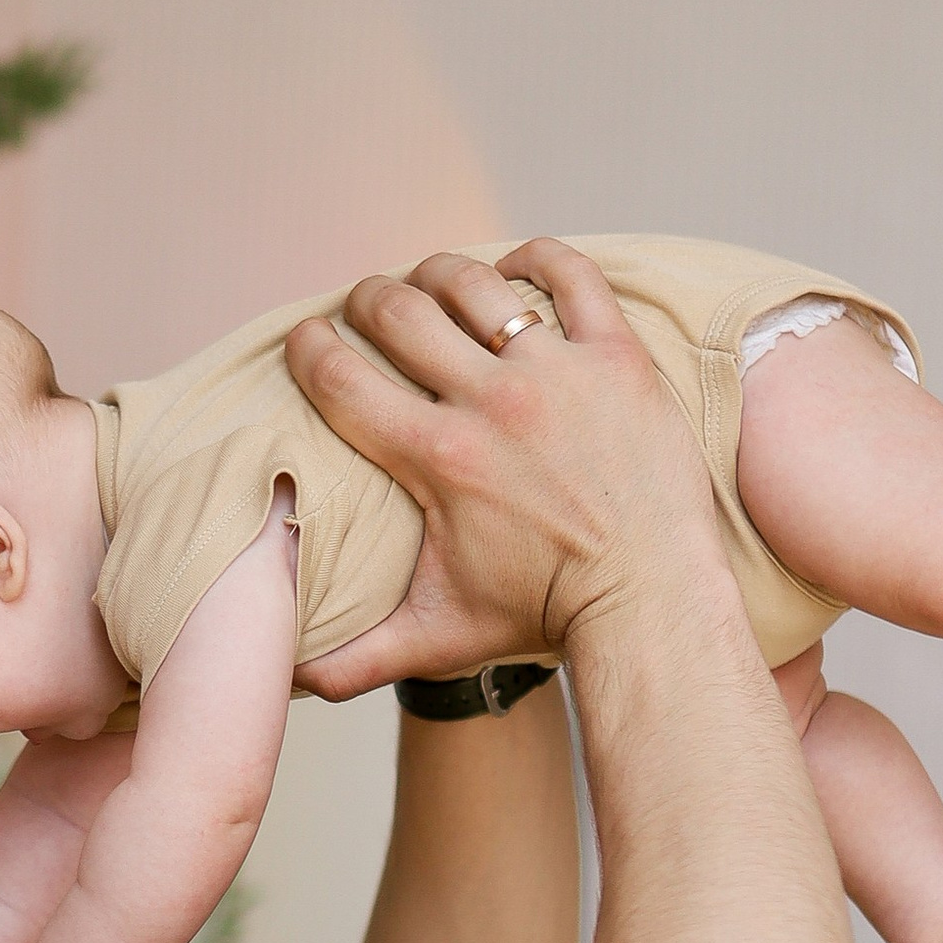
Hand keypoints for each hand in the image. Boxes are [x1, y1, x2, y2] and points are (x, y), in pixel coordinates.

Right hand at [284, 242, 718, 698]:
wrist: (653, 601)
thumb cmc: (544, 616)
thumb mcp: (439, 636)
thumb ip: (357, 657)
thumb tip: (289, 682)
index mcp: (437, 458)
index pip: (340, 377)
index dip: (308, 348)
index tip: (305, 341)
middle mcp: (492, 403)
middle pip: (398, 311)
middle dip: (368, 301)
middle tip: (367, 309)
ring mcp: (558, 372)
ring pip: (473, 282)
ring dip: (439, 274)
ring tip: (431, 285)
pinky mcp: (617, 357)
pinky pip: (569, 275)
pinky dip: (534, 260)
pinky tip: (515, 269)